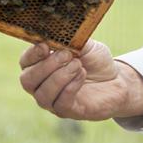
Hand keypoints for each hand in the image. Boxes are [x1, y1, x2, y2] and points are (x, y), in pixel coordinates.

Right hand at [19, 39, 142, 120]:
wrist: (117, 79)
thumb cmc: (95, 61)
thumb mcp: (84, 44)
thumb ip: (70, 40)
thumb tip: (57, 31)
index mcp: (41, 65)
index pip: (25, 62)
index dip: (32, 54)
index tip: (46, 46)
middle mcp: (42, 86)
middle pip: (27, 80)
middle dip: (47, 65)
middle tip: (67, 55)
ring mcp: (53, 101)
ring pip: (42, 95)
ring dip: (61, 76)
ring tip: (78, 65)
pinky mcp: (68, 111)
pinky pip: (60, 104)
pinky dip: (71, 87)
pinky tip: (82, 75)